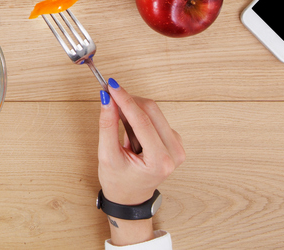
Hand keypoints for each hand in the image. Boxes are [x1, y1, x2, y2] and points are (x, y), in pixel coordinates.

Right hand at [97, 81, 184, 243]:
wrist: (130, 198)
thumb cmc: (119, 182)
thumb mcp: (107, 155)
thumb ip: (107, 125)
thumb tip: (107, 99)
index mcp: (159, 162)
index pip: (142, 121)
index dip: (125, 100)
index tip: (111, 86)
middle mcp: (174, 153)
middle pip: (151, 111)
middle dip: (128, 101)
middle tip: (109, 96)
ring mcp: (177, 147)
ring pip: (154, 112)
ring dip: (133, 110)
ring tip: (119, 125)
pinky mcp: (174, 140)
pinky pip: (156, 118)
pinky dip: (139, 117)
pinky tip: (130, 131)